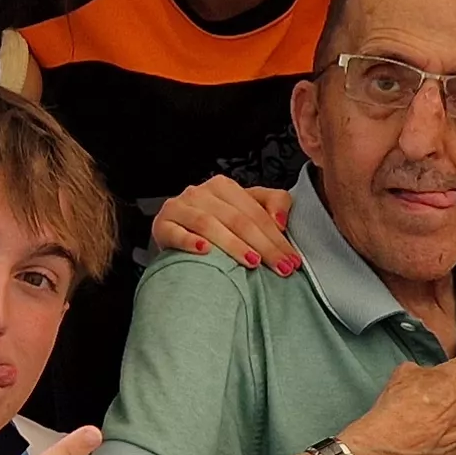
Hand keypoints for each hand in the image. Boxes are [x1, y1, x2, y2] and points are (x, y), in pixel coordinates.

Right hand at [150, 174, 297, 273]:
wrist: (176, 230)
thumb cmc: (216, 223)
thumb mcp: (247, 208)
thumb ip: (273, 204)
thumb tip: (281, 220)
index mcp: (224, 187)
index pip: (256, 213)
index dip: (277, 237)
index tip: (293, 260)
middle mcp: (200, 193)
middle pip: (237, 220)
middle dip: (263, 246)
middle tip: (280, 268)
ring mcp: (179, 208)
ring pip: (209, 225)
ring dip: (233, 245)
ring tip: (252, 263)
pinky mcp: (162, 224)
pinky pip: (176, 233)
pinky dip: (191, 242)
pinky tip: (205, 252)